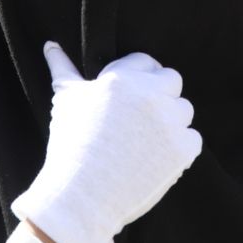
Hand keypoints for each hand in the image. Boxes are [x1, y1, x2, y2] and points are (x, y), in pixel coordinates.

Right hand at [11, 42, 202, 242]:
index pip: (146, 62)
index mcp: (123, 78)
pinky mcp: (184, 149)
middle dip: (158, 95)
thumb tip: (50, 44)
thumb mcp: (65, 100)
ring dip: (170, 121)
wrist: (81, 198)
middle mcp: (151, 95)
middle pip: (171, 80)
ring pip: (184, 110)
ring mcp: (170, 122)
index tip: (126, 99)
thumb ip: (61, 67)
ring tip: (145, 141)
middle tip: (138, 119)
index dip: (136, 79)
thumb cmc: (70, 145)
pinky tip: (155, 158)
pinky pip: (192, 139)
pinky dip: (179, 148)